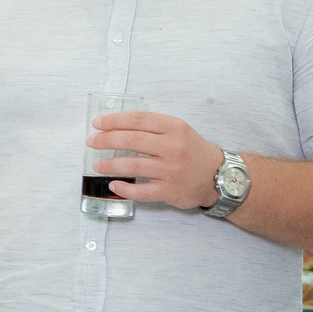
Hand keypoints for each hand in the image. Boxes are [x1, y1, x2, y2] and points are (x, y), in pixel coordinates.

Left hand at [89, 110, 225, 209]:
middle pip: (132, 140)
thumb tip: (115, 125)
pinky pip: (141, 191)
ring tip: (97, 164)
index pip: (138, 119)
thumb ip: (153, 127)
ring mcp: (171, 170)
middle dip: (106, 140)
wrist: (220, 176)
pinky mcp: (170, 191)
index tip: (97, 123)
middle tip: (91, 142)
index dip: (114, 120)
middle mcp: (173, 147)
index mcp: (174, 128)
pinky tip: (113, 185)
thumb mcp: (179, 131)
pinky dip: (124, 188)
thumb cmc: (193, 151)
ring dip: (109, 164)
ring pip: (133, 165)